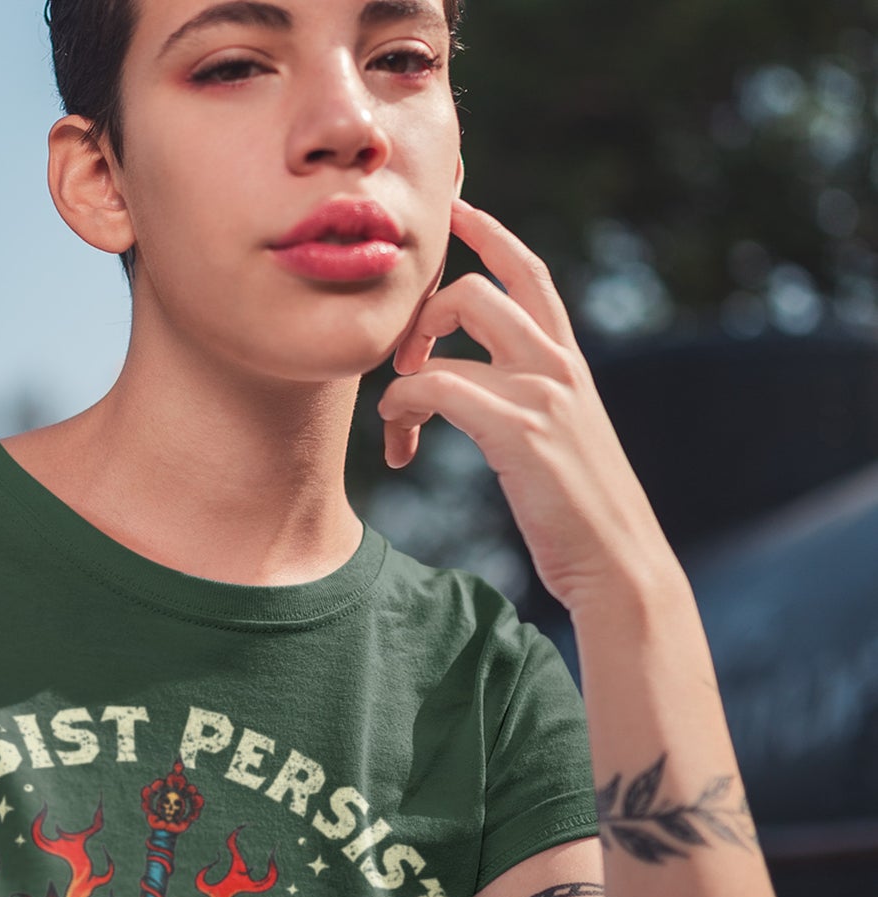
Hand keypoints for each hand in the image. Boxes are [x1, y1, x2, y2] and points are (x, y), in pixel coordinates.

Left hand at [377, 199, 674, 614]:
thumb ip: (530, 403)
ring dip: (406, 364)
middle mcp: (559, 364)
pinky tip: (400, 442)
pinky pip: (437, 385)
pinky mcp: (520, 431)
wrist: (618, 564)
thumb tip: (482, 396)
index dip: (489, 233)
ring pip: (455, 321)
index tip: (453, 208)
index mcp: (569, 362)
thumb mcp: (559, 441)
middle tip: (403, 365)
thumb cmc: (579, 514)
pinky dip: (403, 404)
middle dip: (422, 314)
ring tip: (400, 418)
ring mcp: (542, 393)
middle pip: (475, 287)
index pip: (529, 272)